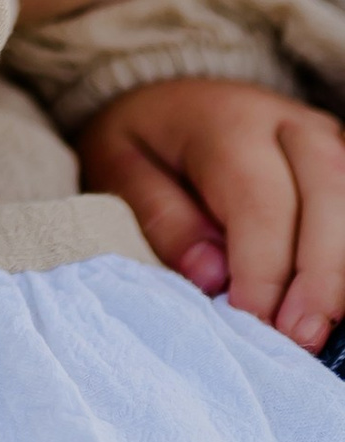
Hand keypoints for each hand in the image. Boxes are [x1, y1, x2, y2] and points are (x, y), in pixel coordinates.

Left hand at [76, 79, 344, 352]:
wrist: (171, 101)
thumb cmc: (146, 144)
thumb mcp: (119, 166)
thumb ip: (162, 218)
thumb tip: (212, 276)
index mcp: (227, 121)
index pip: (259, 200)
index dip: (261, 269)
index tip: (249, 322)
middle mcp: (289, 126)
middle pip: (327, 195)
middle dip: (319, 275)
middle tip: (299, 340)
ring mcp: (326, 142)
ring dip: (342, 272)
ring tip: (320, 332)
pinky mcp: (343, 165)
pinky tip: (334, 305)